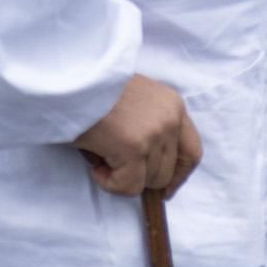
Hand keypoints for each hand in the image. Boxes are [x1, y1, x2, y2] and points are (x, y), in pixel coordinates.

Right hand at [74, 75, 202, 198]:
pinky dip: (109, 183)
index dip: (179, 176)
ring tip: (101, 154)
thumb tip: (151, 169)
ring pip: (146, 181)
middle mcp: (171, 119)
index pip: (192, 151)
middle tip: (115, 163)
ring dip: (121, 176)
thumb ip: (153, 126)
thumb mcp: (138, 101)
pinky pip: (128, 186)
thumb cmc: (99, 89)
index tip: (166, 190)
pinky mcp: (134, 148)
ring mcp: (155, 133)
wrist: (75, 76)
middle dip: (140, 176)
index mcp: (174, 105)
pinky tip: (95, 163)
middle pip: (167, 172)